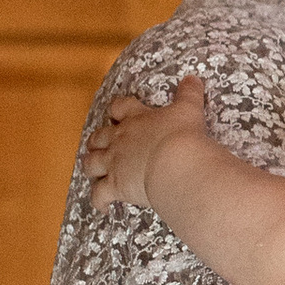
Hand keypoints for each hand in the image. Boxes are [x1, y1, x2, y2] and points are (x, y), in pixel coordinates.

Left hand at [85, 72, 206, 214]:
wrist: (176, 163)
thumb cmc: (182, 135)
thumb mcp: (189, 109)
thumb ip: (189, 93)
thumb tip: (193, 78)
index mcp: (136, 119)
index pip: (119, 107)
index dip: (115, 111)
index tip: (116, 114)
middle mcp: (119, 140)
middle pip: (98, 138)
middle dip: (96, 142)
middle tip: (100, 146)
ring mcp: (114, 163)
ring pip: (90, 164)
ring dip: (91, 167)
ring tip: (95, 172)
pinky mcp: (115, 186)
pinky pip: (99, 194)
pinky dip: (98, 200)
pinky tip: (102, 206)